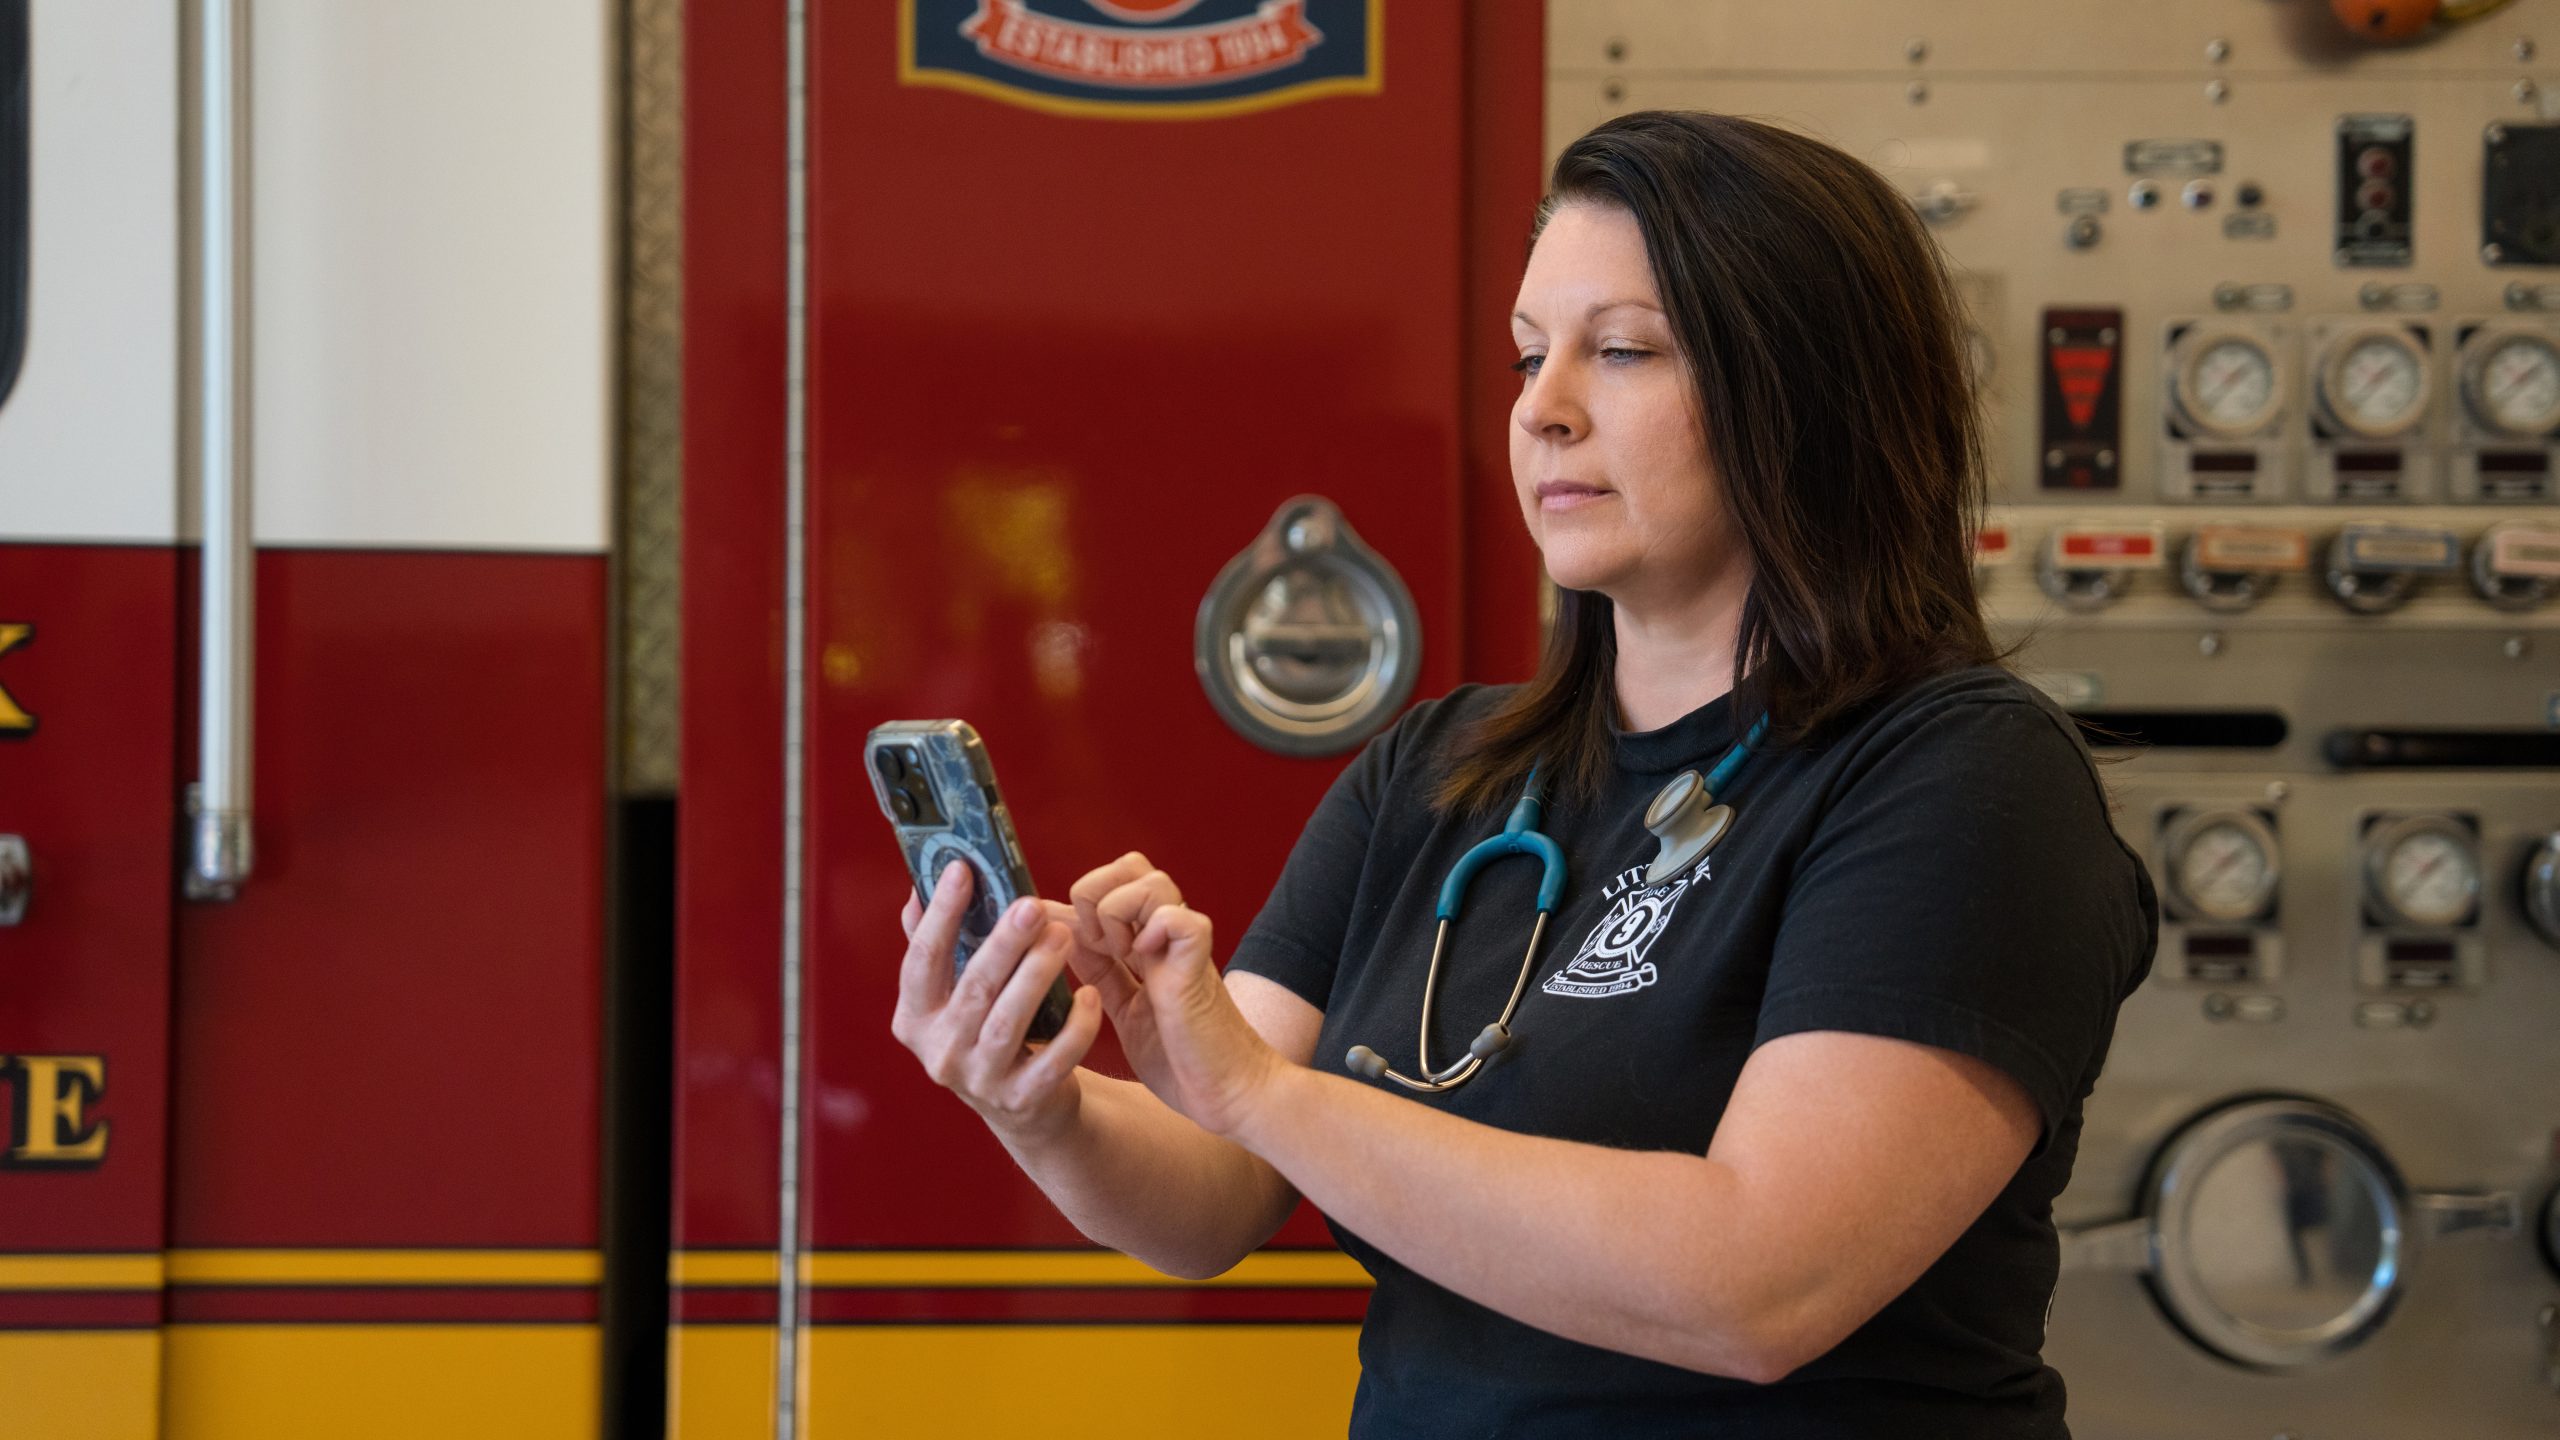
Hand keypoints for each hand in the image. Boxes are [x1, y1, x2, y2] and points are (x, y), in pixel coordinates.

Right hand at [892, 862, 1102, 1145]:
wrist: (1025, 1108)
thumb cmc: (987, 1032)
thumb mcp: (953, 997)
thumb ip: (936, 947)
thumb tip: (920, 886)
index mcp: (914, 1019)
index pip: (921, 960)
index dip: (940, 914)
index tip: (962, 868)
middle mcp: (939, 1052)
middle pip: (972, 989)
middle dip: (1003, 944)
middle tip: (1032, 905)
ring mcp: (979, 1081)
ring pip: (1007, 1023)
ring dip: (1037, 976)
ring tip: (1063, 936)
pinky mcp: (1021, 1100)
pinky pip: (1052, 1060)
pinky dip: (1075, 1028)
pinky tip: (1090, 995)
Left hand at [1065, 852, 1285, 1138]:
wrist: (1230, 1096)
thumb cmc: (1182, 1059)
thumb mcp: (1125, 1007)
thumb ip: (1100, 971)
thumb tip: (1060, 935)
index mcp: (1149, 942)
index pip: (1111, 884)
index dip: (1077, 906)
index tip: (1068, 948)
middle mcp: (1166, 935)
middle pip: (1130, 865)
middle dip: (1095, 895)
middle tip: (1095, 947)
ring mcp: (1185, 946)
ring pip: (1150, 880)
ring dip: (1117, 914)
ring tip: (1121, 957)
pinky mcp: (1199, 965)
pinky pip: (1178, 917)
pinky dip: (1153, 932)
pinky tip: (1146, 965)